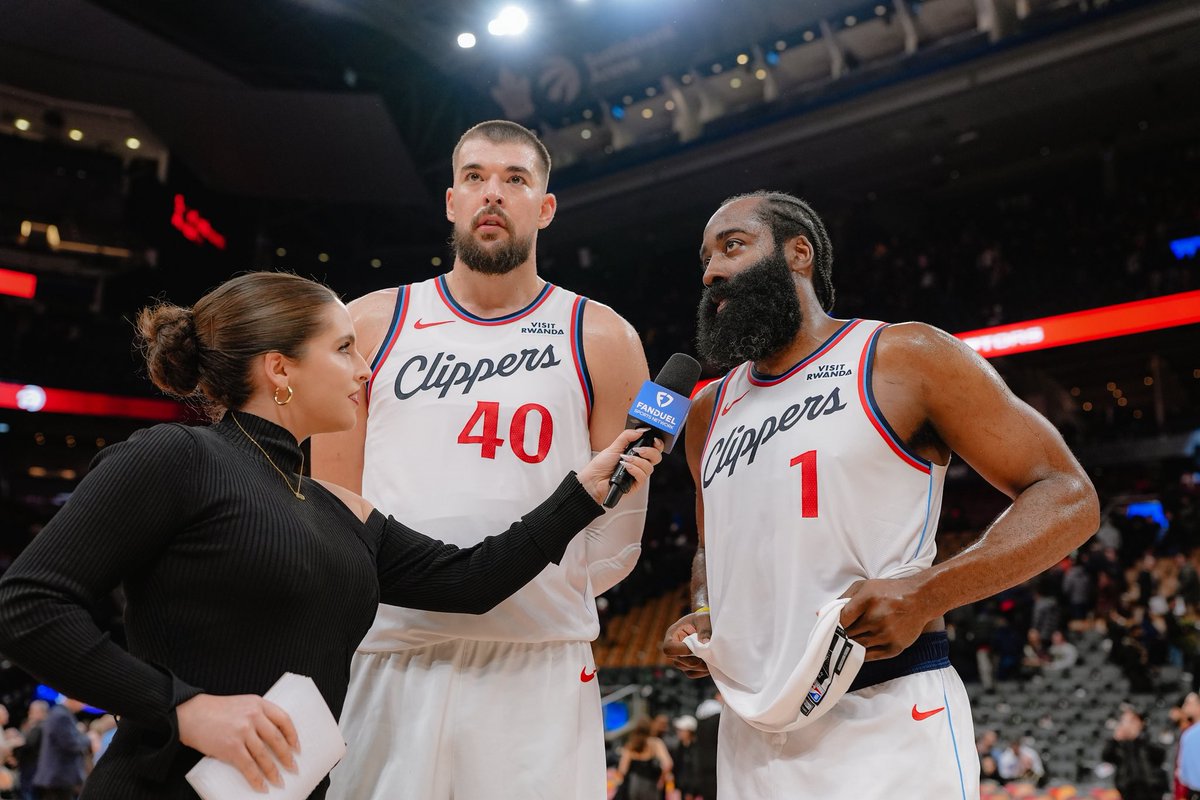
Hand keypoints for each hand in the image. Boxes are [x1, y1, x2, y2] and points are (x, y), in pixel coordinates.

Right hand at [177, 693, 298, 792]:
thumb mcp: (242, 705)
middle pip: (277, 740)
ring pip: (264, 756)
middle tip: (292, 768)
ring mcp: (242, 732)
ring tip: (279, 781)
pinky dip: (256, 779)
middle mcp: (253, 716)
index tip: (296, 748)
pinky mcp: (231, 747)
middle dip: (287, 757)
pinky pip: (248, 767)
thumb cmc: (216, 710)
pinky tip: (261, 786)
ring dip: (273, 771)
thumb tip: (272, 738)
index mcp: (258, 704)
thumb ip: (257, 715)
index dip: (292, 735)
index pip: (284, 719)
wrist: (191, 714)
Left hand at [577, 428, 663, 503]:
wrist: (593, 479)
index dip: (658, 444)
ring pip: (649, 467)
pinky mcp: (635, 485)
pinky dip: (634, 469)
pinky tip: (625, 467)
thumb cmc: (601, 465)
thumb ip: (627, 436)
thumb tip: (642, 430)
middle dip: (650, 452)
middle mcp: (639, 464)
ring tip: (625, 459)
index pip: (653, 449)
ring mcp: (638, 475)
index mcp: (636, 454)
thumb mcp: (614, 446)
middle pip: (656, 458)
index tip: (654, 439)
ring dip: (638, 461)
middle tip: (639, 450)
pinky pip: (642, 476)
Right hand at [662, 611, 711, 677]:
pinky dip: (701, 671)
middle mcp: (673, 647)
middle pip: (678, 662)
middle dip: (694, 660)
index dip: (681, 651)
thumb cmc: (702, 618)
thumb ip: (704, 630)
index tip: (696, 647)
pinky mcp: (687, 665)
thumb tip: (704, 645)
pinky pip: (692, 673)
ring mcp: (679, 658)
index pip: (669, 648)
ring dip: (700, 666)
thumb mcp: (703, 619)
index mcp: (672, 634)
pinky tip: (710, 664)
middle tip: (708, 655)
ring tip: (712, 658)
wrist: (706, 623)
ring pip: (686, 669)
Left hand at [839, 575, 933, 660]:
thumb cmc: (889, 591)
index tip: (834, 626)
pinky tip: (861, 646)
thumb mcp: (865, 586)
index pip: (842, 618)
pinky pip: (871, 656)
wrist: (920, 599)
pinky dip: (862, 653)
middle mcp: (877, 617)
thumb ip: (843, 599)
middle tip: (841, 632)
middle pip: (849, 633)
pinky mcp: (895, 647)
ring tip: (852, 637)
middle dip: (843, 633)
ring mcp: (887, 634)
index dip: (836, 624)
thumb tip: (821, 614)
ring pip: (858, 645)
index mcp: (868, 599)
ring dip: (852, 643)